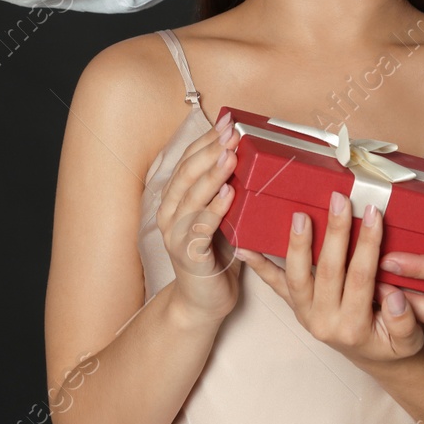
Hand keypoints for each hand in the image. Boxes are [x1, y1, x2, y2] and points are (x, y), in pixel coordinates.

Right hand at [156, 112, 244, 323]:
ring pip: (192, 196)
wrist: (204, 303)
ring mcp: (175, 234)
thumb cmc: (218, 256)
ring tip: (231, 154)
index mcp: (175, 199)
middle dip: (211, 149)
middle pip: (188, 173)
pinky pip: (201, 227)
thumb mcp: (224, 217)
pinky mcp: (188, 254)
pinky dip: (214, 208)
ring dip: (212, 173)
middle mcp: (169, 213)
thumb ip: (229, 191)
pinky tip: (229, 193)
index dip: (207, 139)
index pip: (188, 161)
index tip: (228, 121)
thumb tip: (253, 158)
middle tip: (233, 132)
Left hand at [237, 191, 423, 365]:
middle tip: (339, 200)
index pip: (361, 277)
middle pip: (327, 271)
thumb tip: (393, 296)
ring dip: (297, 244)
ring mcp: (305, 314)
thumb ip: (403, 321)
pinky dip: (260, 265)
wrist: (373, 358)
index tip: (374, 213)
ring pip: (296, 276)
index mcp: (354, 327)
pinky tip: (245, 247)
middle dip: (335, 233)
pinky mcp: (295, 307)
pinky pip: (275, 286)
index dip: (367, 244)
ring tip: (300, 215)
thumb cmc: (392, 345)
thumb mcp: (410, 342)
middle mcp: (323, 321)